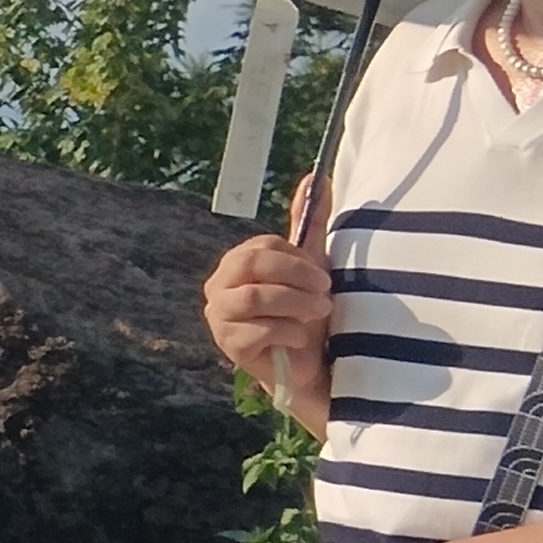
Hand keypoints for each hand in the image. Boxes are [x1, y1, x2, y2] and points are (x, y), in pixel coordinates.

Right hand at [205, 205, 335, 421]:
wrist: (307, 365)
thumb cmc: (306, 313)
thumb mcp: (311, 264)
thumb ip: (309, 222)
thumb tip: (315, 177)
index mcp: (236, 264)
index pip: (260, 248)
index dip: (295, 259)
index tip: (322, 276)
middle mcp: (218, 287)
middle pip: (250, 266)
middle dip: (294, 277)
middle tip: (324, 291)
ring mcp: (219, 317)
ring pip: (254, 298)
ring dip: (295, 304)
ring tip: (319, 313)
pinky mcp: (228, 346)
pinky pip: (258, 330)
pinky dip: (288, 332)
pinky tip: (300, 338)